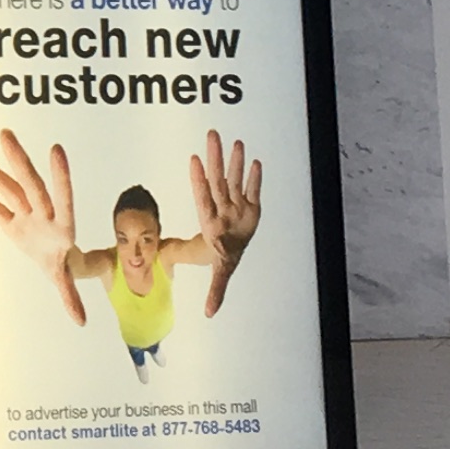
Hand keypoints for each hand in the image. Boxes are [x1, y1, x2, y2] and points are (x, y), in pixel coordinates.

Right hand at [0, 133, 89, 324]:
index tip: (56, 150)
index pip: (62, 196)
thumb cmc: (64, 262)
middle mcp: (42, 212)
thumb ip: (70, 295)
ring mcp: (25, 212)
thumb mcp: (66, 277)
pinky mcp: (12, 219)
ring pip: (9, 189)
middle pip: (29, 184)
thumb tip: (80, 320)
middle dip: (18, 161)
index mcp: (61, 224)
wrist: (59, 257)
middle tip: (7, 135)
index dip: (60, 175)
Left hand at [191, 130, 262, 312]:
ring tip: (234, 142)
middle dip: (216, 159)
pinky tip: (254, 162)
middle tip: (211, 136)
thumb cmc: (223, 256)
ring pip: (235, 180)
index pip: (204, 196)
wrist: (232, 249)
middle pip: (219, 181)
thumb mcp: (220, 272)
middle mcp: (224, 208)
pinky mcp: (252, 206)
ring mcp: (237, 205)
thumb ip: (216, 290)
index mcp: (213, 221)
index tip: (194, 161)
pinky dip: (255, 178)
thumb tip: (209, 313)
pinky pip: (253, 189)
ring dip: (235, 162)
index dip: (199, 180)